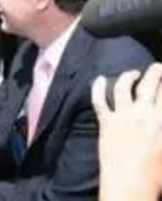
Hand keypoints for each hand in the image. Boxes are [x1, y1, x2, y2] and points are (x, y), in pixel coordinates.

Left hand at [92, 63, 161, 199]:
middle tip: (157, 67)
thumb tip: (160, 116)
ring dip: (129, 76)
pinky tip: (99, 79)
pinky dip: (98, 88)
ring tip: (133, 73)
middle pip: (150, 84)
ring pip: (124, 87)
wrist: (129, 185)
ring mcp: (123, 117)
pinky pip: (99, 101)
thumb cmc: (155, 174)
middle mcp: (144, 114)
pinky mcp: (106, 123)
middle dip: (155, 71)